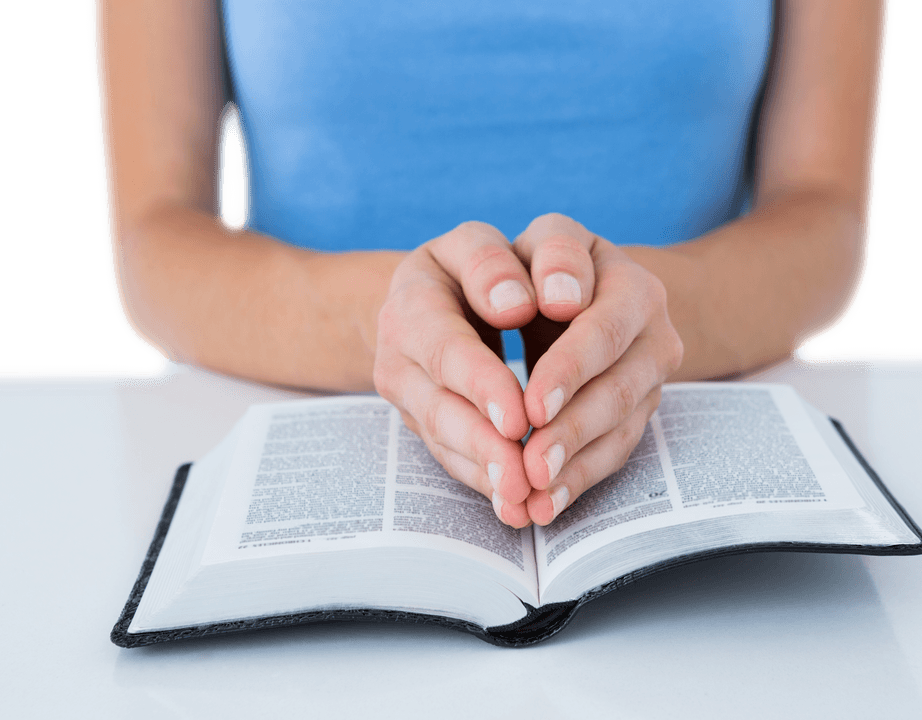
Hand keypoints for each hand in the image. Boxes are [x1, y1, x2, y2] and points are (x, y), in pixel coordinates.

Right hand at [373, 222, 537, 526]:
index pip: (447, 342)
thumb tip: (518, 304)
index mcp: (417, 289)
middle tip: (522, 478)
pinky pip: (451, 456)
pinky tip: (515, 504)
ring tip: (522, 501)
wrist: (439, 293)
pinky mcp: (424, 419)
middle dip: (483, 442)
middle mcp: (399, 343)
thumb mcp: (485, 244)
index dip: (482, 383)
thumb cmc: (483, 266)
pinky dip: (485, 481)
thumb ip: (498, 264)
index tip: (520, 418)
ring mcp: (406, 388)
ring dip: (485, 471)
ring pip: (443, 437)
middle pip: (438, 402)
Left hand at [513, 214, 683, 525]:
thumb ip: (492, 267)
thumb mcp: (484, 251)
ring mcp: (649, 357)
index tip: (532, 408)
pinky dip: (579, 477)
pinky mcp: (639, 398)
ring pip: (621, 419)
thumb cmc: (496, 274)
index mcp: (604, 265)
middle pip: (617, 380)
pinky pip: (616, 445)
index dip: (568, 366)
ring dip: (576, 459)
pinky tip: (547, 502)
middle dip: (572, 426)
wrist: (531, 289)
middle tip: (532, 464)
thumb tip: (521, 305)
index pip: (596, 320)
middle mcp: (643, 307)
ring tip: (536, 491)